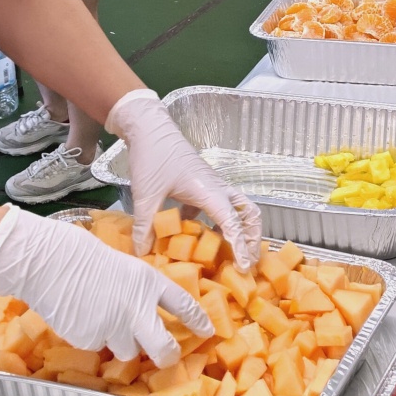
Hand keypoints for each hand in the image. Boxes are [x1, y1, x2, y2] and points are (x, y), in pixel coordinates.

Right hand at [0, 206, 209, 367]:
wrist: (50, 262)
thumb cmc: (84, 257)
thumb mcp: (125, 267)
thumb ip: (140, 293)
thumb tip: (146, 314)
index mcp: (149, 283)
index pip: (184, 305)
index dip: (198, 320)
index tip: (207, 331)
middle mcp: (137, 309)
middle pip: (163, 349)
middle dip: (168, 357)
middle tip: (168, 356)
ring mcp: (114, 328)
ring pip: (127, 351)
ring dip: (122, 342)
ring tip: (104, 318)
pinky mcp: (91, 340)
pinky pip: (99, 346)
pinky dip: (94, 337)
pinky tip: (82, 317)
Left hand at [106, 89, 263, 268]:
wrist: (148, 127)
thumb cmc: (152, 157)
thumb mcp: (145, 194)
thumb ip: (145, 225)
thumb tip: (143, 253)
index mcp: (209, 191)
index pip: (233, 223)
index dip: (240, 246)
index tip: (244, 268)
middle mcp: (217, 188)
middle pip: (249, 213)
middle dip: (252, 238)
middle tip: (248, 261)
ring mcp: (211, 184)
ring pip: (237, 208)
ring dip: (239, 230)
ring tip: (232, 252)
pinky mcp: (201, 183)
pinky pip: (217, 206)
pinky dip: (215, 222)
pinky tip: (198, 235)